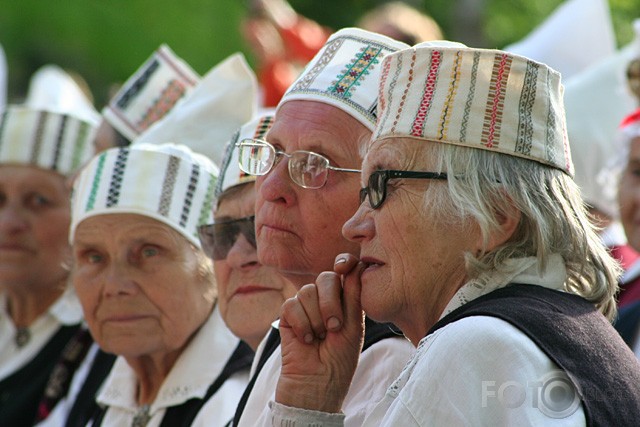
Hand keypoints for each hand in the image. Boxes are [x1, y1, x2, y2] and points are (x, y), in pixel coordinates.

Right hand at [275, 253, 365, 412]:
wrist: (317, 385)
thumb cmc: (340, 361)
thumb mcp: (354, 327)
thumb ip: (353, 295)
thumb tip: (357, 264)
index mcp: (345, 300)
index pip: (344, 271)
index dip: (344, 263)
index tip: (344, 266)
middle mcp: (325, 300)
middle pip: (325, 277)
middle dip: (330, 301)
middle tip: (334, 326)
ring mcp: (305, 307)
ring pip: (307, 291)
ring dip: (316, 318)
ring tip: (319, 338)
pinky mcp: (287, 317)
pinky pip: (291, 305)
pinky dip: (301, 324)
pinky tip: (306, 340)